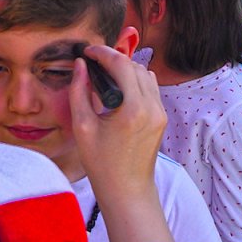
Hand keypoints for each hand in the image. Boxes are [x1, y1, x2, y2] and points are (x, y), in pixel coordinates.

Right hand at [68, 45, 173, 241]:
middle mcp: (152, 107)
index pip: (121, 64)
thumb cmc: (102, 165)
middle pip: (134, 66)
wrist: (127, 190)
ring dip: (125, 70)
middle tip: (93, 63)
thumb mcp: (83, 128)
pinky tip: (118, 91)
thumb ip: (79, 92)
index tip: (87, 51)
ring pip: (145, 75)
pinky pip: (151, 88)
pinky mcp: (161, 118)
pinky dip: (135, 82)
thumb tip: (81, 66)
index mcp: (133, 109)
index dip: (102, 52)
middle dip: (113, 59)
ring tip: (104, 76)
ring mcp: (160, 112)